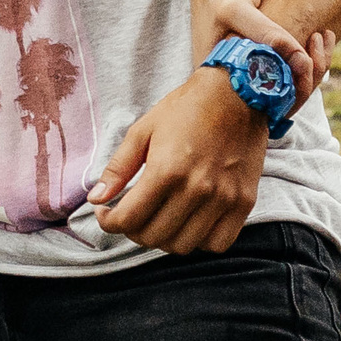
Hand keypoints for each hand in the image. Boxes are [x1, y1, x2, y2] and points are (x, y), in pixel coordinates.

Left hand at [88, 67, 271, 253]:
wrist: (235, 94)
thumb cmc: (185, 109)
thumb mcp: (142, 131)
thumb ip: (118, 168)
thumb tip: (96, 198)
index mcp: (166, 170)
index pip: (129, 218)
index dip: (109, 222)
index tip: (106, 212)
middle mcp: (196, 190)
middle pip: (154, 236)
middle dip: (132, 231)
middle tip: (130, 215)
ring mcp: (223, 199)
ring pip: (184, 245)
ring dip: (163, 239)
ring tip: (157, 220)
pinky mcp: (244, 203)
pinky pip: (218, 244)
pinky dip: (198, 241)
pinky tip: (188, 223)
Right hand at [186, 0, 314, 87]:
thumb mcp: (235, 10)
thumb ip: (265, 32)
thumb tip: (299, 58)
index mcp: (219, 82)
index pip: (261, 104)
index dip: (290, 90)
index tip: (307, 62)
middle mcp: (234, 83)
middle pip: (278, 99)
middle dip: (307, 77)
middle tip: (319, 43)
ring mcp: (248, 73)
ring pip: (286, 86)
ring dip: (311, 66)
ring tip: (322, 36)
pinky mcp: (260, 62)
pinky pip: (287, 71)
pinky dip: (306, 59)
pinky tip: (320, 37)